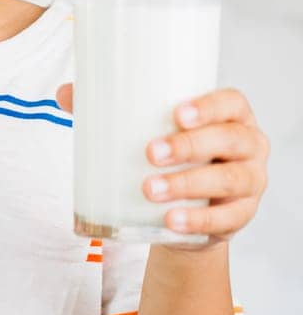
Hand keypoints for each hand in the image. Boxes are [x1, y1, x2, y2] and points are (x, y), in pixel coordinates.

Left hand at [56, 83, 269, 249]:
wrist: (183, 209)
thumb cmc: (169, 156)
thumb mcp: (148, 131)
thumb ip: (108, 111)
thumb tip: (64, 93)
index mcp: (229, 116)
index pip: (231, 103)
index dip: (209, 106)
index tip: (176, 113)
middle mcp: (248, 145)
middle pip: (230, 140)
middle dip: (189, 146)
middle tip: (149, 153)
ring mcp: (250, 181)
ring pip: (229, 180)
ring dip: (188, 185)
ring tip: (150, 190)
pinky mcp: (240, 215)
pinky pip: (226, 219)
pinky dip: (198, 221)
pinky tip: (171, 221)